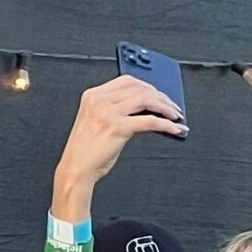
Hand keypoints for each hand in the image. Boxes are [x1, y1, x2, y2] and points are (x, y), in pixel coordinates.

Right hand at [55, 77, 186, 194]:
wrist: (75, 170)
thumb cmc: (85, 152)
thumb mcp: (96, 122)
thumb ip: (113, 111)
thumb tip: (143, 110)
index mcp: (93, 95)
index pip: (127, 81)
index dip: (147, 85)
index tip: (159, 94)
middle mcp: (100, 100)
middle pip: (139, 88)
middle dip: (161, 96)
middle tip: (173, 106)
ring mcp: (108, 112)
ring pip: (146, 100)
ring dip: (166, 107)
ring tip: (176, 116)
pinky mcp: (117, 128)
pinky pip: (149, 121)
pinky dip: (165, 124)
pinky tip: (173, 128)